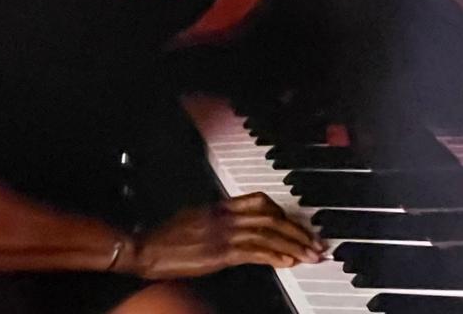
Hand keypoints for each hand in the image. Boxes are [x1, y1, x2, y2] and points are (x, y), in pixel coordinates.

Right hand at [117, 192, 325, 279]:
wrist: (147, 248)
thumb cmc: (166, 237)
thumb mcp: (194, 219)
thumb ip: (216, 219)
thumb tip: (236, 225)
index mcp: (220, 206)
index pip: (260, 200)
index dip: (283, 212)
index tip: (297, 225)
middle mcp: (225, 216)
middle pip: (271, 217)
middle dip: (298, 230)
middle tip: (315, 243)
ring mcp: (223, 234)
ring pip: (268, 234)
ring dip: (294, 245)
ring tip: (311, 255)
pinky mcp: (220, 253)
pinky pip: (254, 252)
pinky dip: (275, 256)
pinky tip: (288, 262)